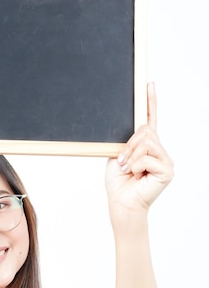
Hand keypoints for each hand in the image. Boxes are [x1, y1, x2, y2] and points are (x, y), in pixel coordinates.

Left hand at [105, 83, 173, 219]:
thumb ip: (127, 141)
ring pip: (146, 141)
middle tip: (122, 162)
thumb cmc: (119, 183)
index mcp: (146, 145)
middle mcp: (159, 150)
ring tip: (129, 170)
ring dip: (131, 156)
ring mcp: (165, 159)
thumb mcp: (119, 155)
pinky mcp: (167, 169)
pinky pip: (148, 156)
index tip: (149, 84)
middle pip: (145, 130)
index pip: (150, 119)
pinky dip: (136, 166)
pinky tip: (136, 176)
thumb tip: (137, 129)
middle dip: (129, 145)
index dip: (150, 102)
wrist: (121, 203)